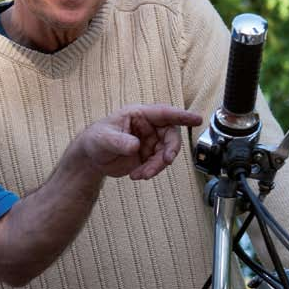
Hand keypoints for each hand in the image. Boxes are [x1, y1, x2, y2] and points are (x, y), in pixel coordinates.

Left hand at [77, 104, 202, 179]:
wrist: (91, 159)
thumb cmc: (95, 140)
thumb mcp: (104, 138)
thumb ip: (120, 141)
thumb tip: (136, 145)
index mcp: (139, 115)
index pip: (164, 113)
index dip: (182, 116)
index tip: (196, 119)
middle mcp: (148, 127)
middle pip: (170, 135)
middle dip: (170, 150)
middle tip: (165, 161)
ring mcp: (150, 142)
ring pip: (165, 153)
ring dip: (157, 165)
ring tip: (142, 174)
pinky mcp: (148, 156)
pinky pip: (157, 164)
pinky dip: (150, 171)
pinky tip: (136, 175)